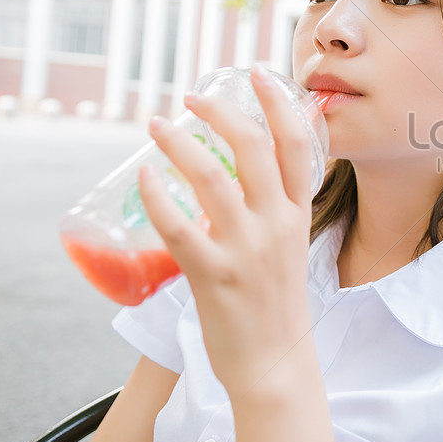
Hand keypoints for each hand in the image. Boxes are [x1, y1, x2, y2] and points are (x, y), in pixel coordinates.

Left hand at [138, 65, 318, 400]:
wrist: (275, 365)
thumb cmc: (276, 309)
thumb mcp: (289, 249)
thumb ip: (272, 213)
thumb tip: (239, 177)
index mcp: (298, 217)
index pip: (298, 146)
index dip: (278, 104)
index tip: (259, 76)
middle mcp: (277, 226)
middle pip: (254, 147)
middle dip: (221, 112)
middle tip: (193, 97)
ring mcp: (246, 250)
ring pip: (211, 177)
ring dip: (178, 143)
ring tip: (156, 125)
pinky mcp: (215, 276)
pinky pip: (179, 226)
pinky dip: (158, 195)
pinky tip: (144, 177)